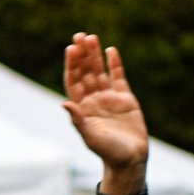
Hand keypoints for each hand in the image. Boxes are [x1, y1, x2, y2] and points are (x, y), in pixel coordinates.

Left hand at [60, 33, 148, 178]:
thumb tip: (63, 104)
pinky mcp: (125, 98)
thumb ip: (78, 120)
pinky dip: (114, 64)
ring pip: (100, 71)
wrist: (130, 159)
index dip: (72, 65)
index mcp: (82, 108)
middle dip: (82, 55)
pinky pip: (118, 77)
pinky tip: (110, 50)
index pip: (74, 81)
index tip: (70, 49)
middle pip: (86, 72)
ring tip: (91, 37)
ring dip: (95, 55)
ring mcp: (109, 98)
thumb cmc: (108, 152)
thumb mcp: (91, 137)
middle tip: (79, 35)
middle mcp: (93, 100)